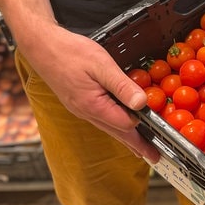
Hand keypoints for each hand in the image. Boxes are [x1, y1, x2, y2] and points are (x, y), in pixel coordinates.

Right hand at [22, 24, 159, 162]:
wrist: (42, 46)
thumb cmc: (70, 52)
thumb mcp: (102, 65)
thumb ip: (122, 86)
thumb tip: (141, 103)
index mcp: (93, 106)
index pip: (125, 123)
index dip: (143, 125)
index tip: (161, 130)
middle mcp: (87, 112)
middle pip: (118, 133)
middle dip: (138, 146)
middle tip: (155, 158)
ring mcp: (82, 109)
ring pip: (110, 129)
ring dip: (127, 140)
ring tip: (142, 150)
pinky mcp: (80, 104)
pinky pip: (102, 121)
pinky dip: (116, 128)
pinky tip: (122, 128)